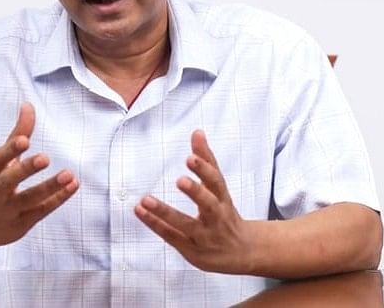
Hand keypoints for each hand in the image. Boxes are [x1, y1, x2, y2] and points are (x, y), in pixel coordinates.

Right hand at [0, 102, 77, 247]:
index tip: (24, 140)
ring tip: (68, 174)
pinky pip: (41, 211)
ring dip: (49, 187)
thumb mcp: (1, 161)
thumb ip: (17, 135)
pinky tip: (72, 186)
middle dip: (25, 169)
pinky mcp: (22, 223)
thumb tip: (28, 105)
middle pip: (8, 181)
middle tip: (45, 158)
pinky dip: (57, 199)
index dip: (10, 150)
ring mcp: (8, 210)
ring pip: (28, 199)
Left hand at [134, 129, 252, 273]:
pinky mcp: (191, 249)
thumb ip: (206, 160)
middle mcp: (216, 217)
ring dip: (165, 212)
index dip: (205, 169)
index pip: (216, 182)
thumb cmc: (226, 214)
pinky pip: (172, 236)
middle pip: (209, 203)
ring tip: (147, 199)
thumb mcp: (219, 187)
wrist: (242, 252)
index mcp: (223, 199)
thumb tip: (197, 133)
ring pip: (186, 224)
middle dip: (195, 191)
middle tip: (180, 180)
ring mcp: (203, 235)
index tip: (192, 157)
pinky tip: (141, 212)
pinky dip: (155, 224)